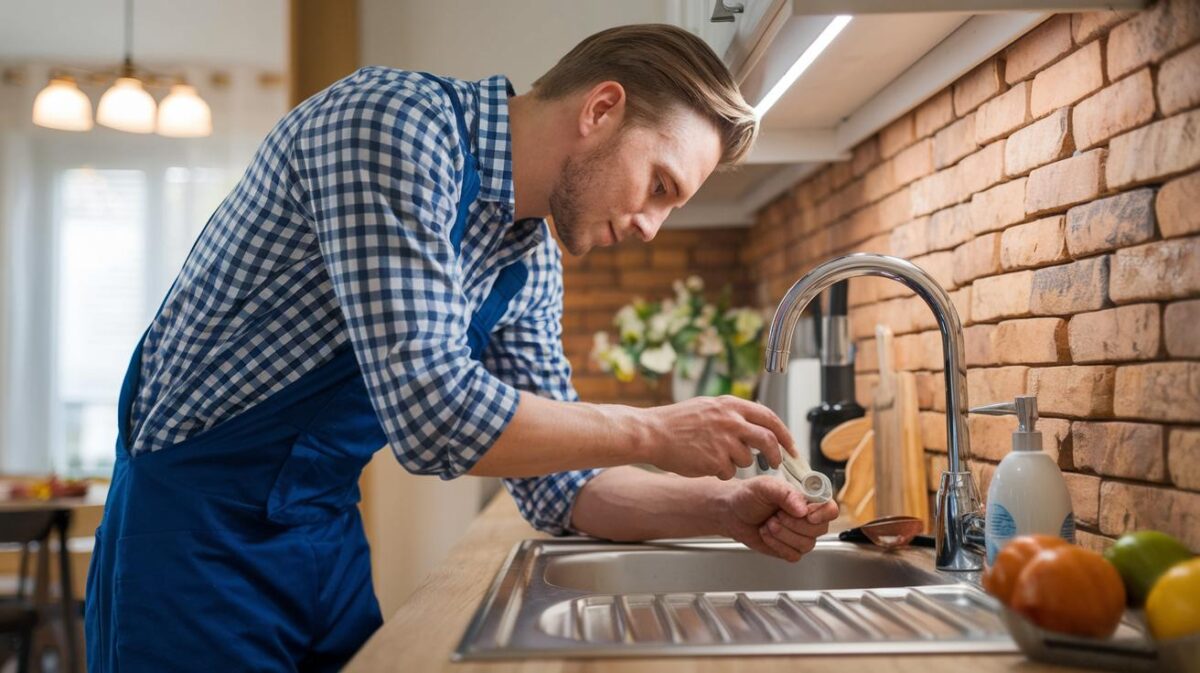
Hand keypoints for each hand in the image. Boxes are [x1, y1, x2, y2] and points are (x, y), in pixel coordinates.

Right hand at [641, 395, 794, 479]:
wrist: (651, 433)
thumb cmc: (675, 422)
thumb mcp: (708, 407)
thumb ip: (732, 414)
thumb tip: (756, 425)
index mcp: (730, 404)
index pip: (770, 418)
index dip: (784, 434)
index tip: (790, 446)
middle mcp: (730, 420)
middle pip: (768, 440)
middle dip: (776, 455)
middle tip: (776, 463)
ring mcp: (724, 441)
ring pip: (747, 459)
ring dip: (737, 463)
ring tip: (715, 456)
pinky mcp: (715, 460)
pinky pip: (729, 472)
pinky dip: (721, 472)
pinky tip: (704, 463)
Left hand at [717, 476, 839, 561]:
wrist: (732, 513)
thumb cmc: (749, 495)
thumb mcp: (765, 486)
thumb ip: (785, 493)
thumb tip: (802, 508)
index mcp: (807, 498)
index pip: (830, 508)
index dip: (823, 514)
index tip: (807, 514)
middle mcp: (808, 517)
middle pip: (819, 529)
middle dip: (793, 524)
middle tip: (775, 515)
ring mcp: (801, 535)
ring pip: (807, 544)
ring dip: (783, 535)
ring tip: (768, 523)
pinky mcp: (790, 549)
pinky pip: (794, 555)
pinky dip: (777, 546)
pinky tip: (766, 534)